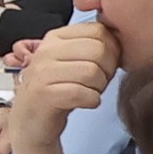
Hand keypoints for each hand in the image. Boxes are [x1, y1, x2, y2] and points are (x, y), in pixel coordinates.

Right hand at [5, 21, 116, 153]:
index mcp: (55, 37)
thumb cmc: (57, 92)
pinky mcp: (44, 94)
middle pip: (99, 50)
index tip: (104, 65)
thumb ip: (91, 47)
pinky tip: (85, 102)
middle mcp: (46, 50)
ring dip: (99, 88)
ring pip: (93, 72)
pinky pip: (83, 93)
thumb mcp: (71, 62)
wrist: (31, 122)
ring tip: (89, 92)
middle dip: (107, 71)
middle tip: (98, 83)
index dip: (112, 50)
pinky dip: (92, 101)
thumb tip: (121, 41)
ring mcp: (42, 71)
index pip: (98, 31)